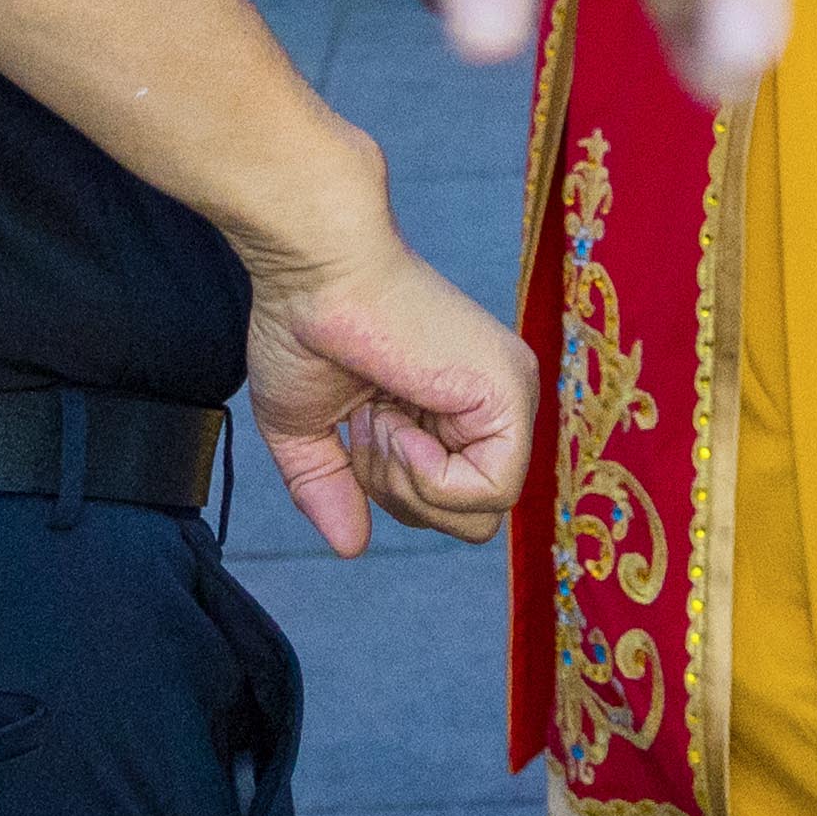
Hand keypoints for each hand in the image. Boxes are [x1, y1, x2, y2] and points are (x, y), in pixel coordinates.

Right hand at [237, 222, 533, 553]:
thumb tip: (352, 547)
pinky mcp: (511, 392)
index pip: (448, 507)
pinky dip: (431, 476)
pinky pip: (491, 491)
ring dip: (406, 479)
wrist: (313, 269)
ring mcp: (509, 398)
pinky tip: (400, 419)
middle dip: (399, 493)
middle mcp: (493, 407)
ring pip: (481, 515)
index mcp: (456, 413)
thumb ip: (329, 488)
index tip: (360, 425)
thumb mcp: (306, 430)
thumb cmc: (305, 327)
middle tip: (369, 421)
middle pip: (468, 522)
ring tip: (381, 410)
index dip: (392, 490)